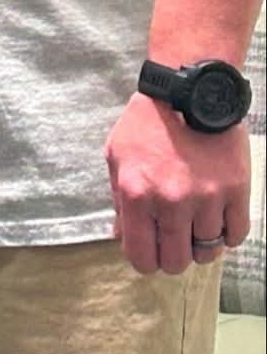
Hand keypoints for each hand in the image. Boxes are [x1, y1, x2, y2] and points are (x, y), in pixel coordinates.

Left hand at [105, 92, 250, 274]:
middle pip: (176, 262)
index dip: (146, 261)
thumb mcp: (117, 154)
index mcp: (137, 193)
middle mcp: (171, 201)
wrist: (189, 91)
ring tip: (196, 222)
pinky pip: (235, 235)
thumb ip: (118, 199)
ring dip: (200, 242)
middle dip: (173, 255)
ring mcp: (206, 198)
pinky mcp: (236, 191)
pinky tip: (217, 215)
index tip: (151, 252)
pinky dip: (227, 232)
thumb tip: (120, 236)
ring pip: (207, 252)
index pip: (141, 257)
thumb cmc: (148, 122)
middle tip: (174, 238)